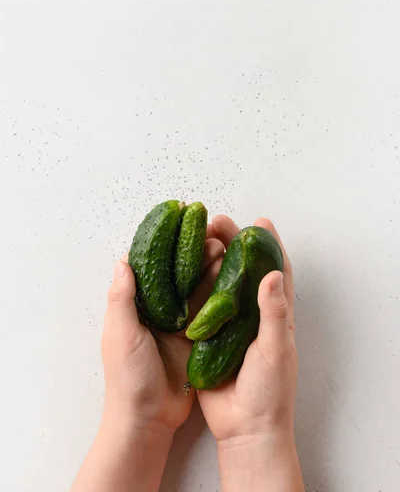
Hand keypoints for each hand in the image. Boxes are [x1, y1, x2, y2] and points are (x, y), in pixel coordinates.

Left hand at [71, 228, 223, 491]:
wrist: (149, 419)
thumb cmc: (128, 377)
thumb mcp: (120, 333)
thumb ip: (122, 297)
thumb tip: (124, 257)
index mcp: (137, 304)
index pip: (152, 264)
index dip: (165, 239)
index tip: (179, 216)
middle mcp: (159, 308)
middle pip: (178, 269)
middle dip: (193, 247)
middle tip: (211, 228)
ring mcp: (180, 321)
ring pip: (196, 284)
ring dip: (209, 263)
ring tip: (224, 243)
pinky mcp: (198, 335)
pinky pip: (210, 307)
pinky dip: (219, 288)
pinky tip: (231, 272)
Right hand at [198, 216, 303, 491]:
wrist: (245, 428)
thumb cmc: (270, 391)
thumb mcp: (277, 349)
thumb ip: (275, 312)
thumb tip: (273, 273)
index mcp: (275, 315)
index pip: (276, 270)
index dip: (269, 244)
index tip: (259, 221)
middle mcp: (252, 315)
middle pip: (243, 270)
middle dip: (233, 244)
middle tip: (218, 222)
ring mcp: (229, 324)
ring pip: (220, 283)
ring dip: (211, 260)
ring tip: (199, 238)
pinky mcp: (208, 336)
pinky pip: (200, 305)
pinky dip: (194, 286)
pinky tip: (182, 270)